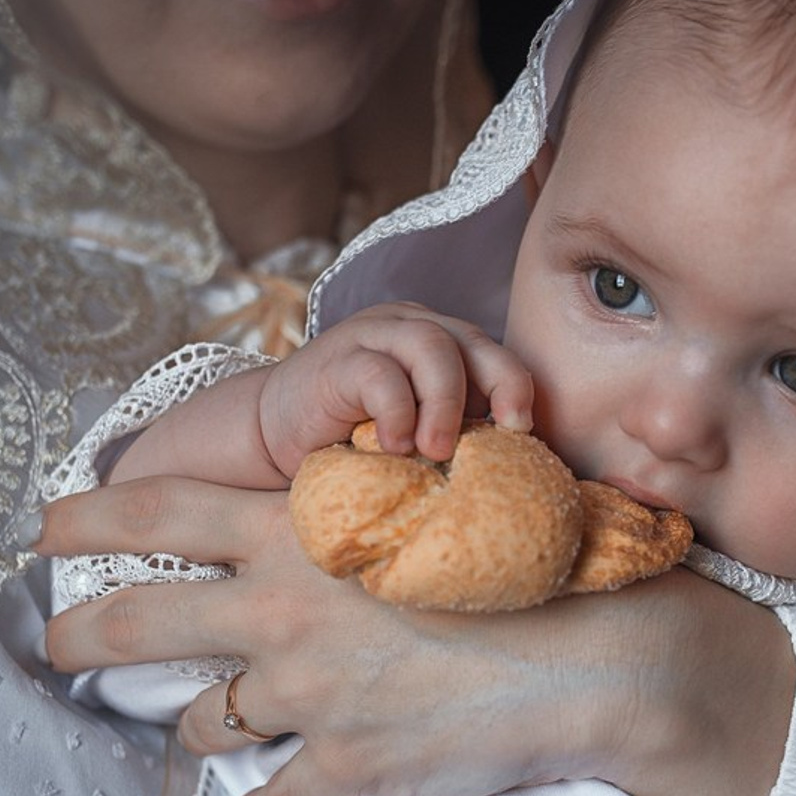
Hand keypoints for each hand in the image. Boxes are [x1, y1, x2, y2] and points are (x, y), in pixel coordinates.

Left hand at [37, 477, 792, 795]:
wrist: (596, 656)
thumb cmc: (531, 560)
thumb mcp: (436, 505)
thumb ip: (354, 512)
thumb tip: (311, 527)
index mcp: (304, 535)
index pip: (161, 513)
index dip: (91, 518)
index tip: (49, 529)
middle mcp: (286, 615)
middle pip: (141, 622)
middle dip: (83, 631)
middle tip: (59, 642)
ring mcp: (311, 699)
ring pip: (211, 719)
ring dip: (208, 719)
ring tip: (226, 719)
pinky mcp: (348, 768)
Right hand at [258, 302, 534, 472]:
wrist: (271, 437)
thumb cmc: (354, 442)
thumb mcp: (418, 433)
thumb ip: (456, 431)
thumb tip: (512, 467)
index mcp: (438, 341)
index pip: (490, 352)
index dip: (515, 385)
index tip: (523, 430)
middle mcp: (408, 328)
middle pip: (470, 340)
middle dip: (499, 384)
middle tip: (506, 432)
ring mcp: (370, 337)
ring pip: (429, 345)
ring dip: (445, 400)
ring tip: (437, 449)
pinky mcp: (335, 361)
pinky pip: (378, 372)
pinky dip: (395, 411)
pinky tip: (393, 448)